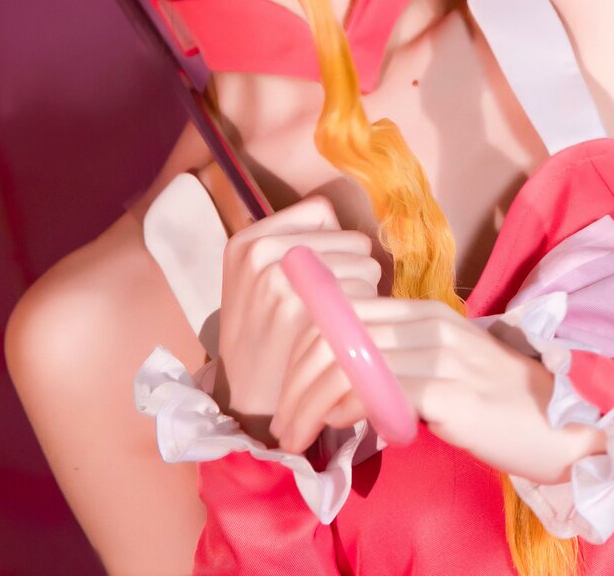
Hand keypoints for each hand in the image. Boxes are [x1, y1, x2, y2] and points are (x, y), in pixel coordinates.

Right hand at [211, 195, 383, 441]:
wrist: (247, 401)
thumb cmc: (267, 339)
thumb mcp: (260, 281)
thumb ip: (299, 249)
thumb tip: (363, 233)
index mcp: (249, 240)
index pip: (323, 212)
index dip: (337, 244)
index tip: (326, 277)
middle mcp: (260, 250)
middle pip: (352, 238)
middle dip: (356, 270)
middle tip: (333, 310)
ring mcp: (279, 277)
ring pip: (366, 264)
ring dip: (366, 293)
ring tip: (337, 323)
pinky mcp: (302, 308)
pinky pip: (364, 292)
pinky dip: (366, 314)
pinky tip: (345, 337)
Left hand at [268, 296, 606, 482]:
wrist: (560, 425)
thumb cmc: (497, 404)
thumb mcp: (442, 368)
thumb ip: (397, 361)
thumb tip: (338, 380)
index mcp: (425, 312)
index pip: (342, 310)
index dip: (302, 349)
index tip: (288, 391)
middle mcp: (430, 324)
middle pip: (335, 335)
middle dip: (295, 382)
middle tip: (284, 424)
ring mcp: (441, 354)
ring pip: (347, 364)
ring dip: (309, 404)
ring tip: (299, 436)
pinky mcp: (447, 391)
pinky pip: (376, 391)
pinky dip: (344, 411)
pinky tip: (337, 430)